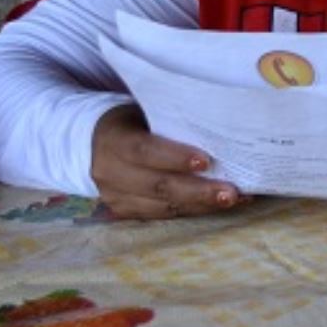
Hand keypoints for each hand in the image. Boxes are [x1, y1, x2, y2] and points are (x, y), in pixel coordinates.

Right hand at [89, 105, 241, 218]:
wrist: (92, 144)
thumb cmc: (132, 121)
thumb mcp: (143, 112)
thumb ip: (170, 121)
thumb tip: (219, 123)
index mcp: (114, 141)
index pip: (144, 150)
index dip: (175, 158)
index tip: (206, 162)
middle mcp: (110, 172)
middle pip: (157, 185)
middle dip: (197, 191)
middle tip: (230, 193)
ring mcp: (116, 196)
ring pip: (163, 206)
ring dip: (202, 205)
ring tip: (234, 201)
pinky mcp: (125, 211)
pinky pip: (164, 215)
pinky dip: (194, 211)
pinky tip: (220, 206)